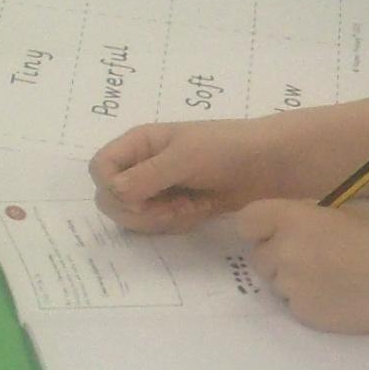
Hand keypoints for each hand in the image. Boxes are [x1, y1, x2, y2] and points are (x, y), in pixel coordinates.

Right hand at [88, 116, 303, 233]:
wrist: (269, 165)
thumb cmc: (226, 149)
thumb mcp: (184, 157)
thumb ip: (146, 176)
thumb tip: (112, 194)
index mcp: (138, 144)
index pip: (99, 169)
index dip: (111, 186)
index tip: (140, 196)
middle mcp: (141, 166)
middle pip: (109, 198)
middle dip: (137, 210)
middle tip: (171, 206)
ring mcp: (157, 190)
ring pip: (131, 216)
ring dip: (156, 219)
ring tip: (187, 208)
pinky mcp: (173, 208)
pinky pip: (155, 225)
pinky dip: (172, 224)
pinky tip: (197, 212)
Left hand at [235, 198, 368, 336]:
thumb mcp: (342, 212)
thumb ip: (305, 215)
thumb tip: (284, 221)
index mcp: (293, 220)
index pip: (247, 221)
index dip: (259, 227)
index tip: (273, 231)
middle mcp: (284, 252)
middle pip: (258, 256)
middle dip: (277, 255)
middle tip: (312, 256)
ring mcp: (290, 286)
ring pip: (275, 281)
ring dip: (292, 278)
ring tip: (331, 276)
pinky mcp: (302, 313)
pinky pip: (292, 303)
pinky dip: (307, 299)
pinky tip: (336, 295)